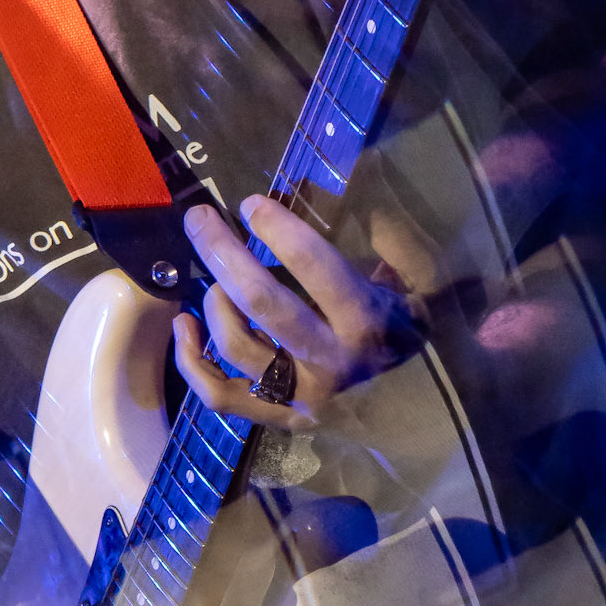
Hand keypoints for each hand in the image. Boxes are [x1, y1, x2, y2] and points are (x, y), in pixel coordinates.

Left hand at [172, 195, 422, 429]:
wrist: (416, 417)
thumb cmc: (405, 335)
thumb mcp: (420, 285)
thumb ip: (397, 240)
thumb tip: (369, 185)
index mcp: (366, 322)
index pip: (315, 266)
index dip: (278, 229)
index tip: (250, 204)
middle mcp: (331, 362)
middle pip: (261, 301)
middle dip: (222, 251)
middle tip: (199, 219)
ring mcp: (301, 397)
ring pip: (235, 346)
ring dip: (214, 303)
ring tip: (214, 283)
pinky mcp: (278, 420)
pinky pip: (218, 395)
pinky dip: (191, 361)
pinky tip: (185, 326)